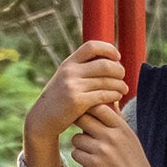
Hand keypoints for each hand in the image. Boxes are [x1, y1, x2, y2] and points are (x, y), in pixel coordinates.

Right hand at [24, 40, 127, 166]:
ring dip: (120, 85)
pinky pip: (103, 95)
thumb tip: (107, 61)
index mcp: (68, 63)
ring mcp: (73, 86)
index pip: (92, 46)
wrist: (42, 119)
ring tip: (124, 89)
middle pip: (104, 64)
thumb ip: (81, 69)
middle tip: (122, 77)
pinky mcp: (77, 101)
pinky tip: (117, 97)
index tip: (117, 58)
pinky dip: (114, 95)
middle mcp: (70, 72)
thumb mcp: (65, 78)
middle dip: (119, 70)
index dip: (108, 49)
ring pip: (107, 81)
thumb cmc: (59, 100)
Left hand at [70, 104, 161, 166]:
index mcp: (121, 128)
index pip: (99, 107)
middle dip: (79, 124)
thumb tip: (110, 102)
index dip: (89, 108)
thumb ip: (118, 121)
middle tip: (83, 131)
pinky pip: (76, 153)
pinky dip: (80, 157)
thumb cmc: (135, 162)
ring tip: (89, 150)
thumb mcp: (131, 137)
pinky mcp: (94, 165)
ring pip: (76, 138)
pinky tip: (89, 161)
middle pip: (83, 119)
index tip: (87, 114)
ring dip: (79, 144)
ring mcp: (102, 150)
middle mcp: (111, 136)